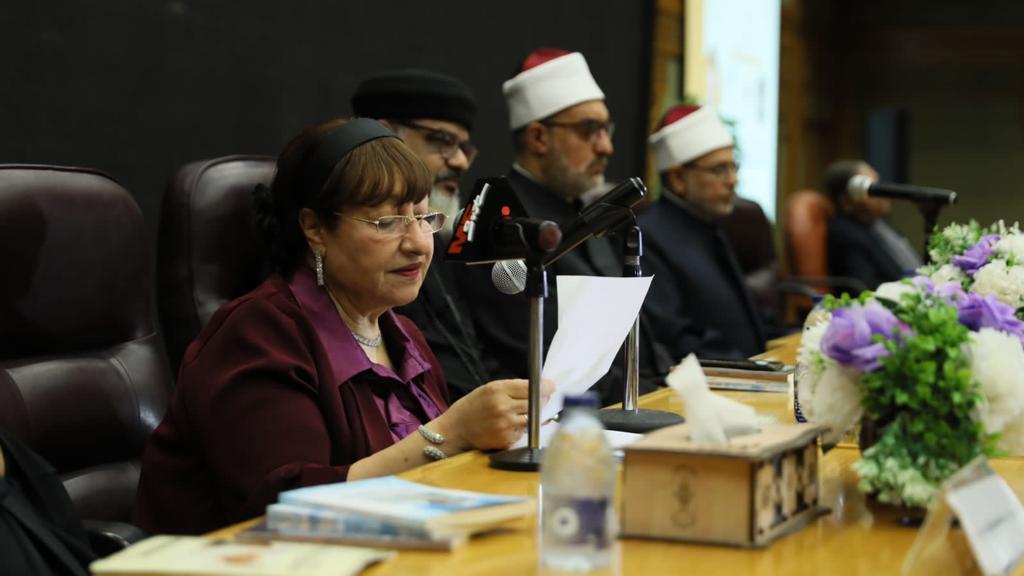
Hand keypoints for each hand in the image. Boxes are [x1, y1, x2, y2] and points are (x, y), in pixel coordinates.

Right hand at [434, 378, 554, 451]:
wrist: (455, 430)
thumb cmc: (473, 407)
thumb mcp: (488, 389)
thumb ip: (512, 388)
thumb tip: (539, 388)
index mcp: (498, 390)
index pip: (532, 387)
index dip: (546, 387)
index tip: (551, 386)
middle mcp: (502, 406)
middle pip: (536, 403)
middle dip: (542, 401)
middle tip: (542, 400)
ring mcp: (505, 424)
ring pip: (532, 419)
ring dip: (532, 417)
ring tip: (520, 414)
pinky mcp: (506, 440)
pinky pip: (523, 433)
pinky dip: (521, 430)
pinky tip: (509, 426)